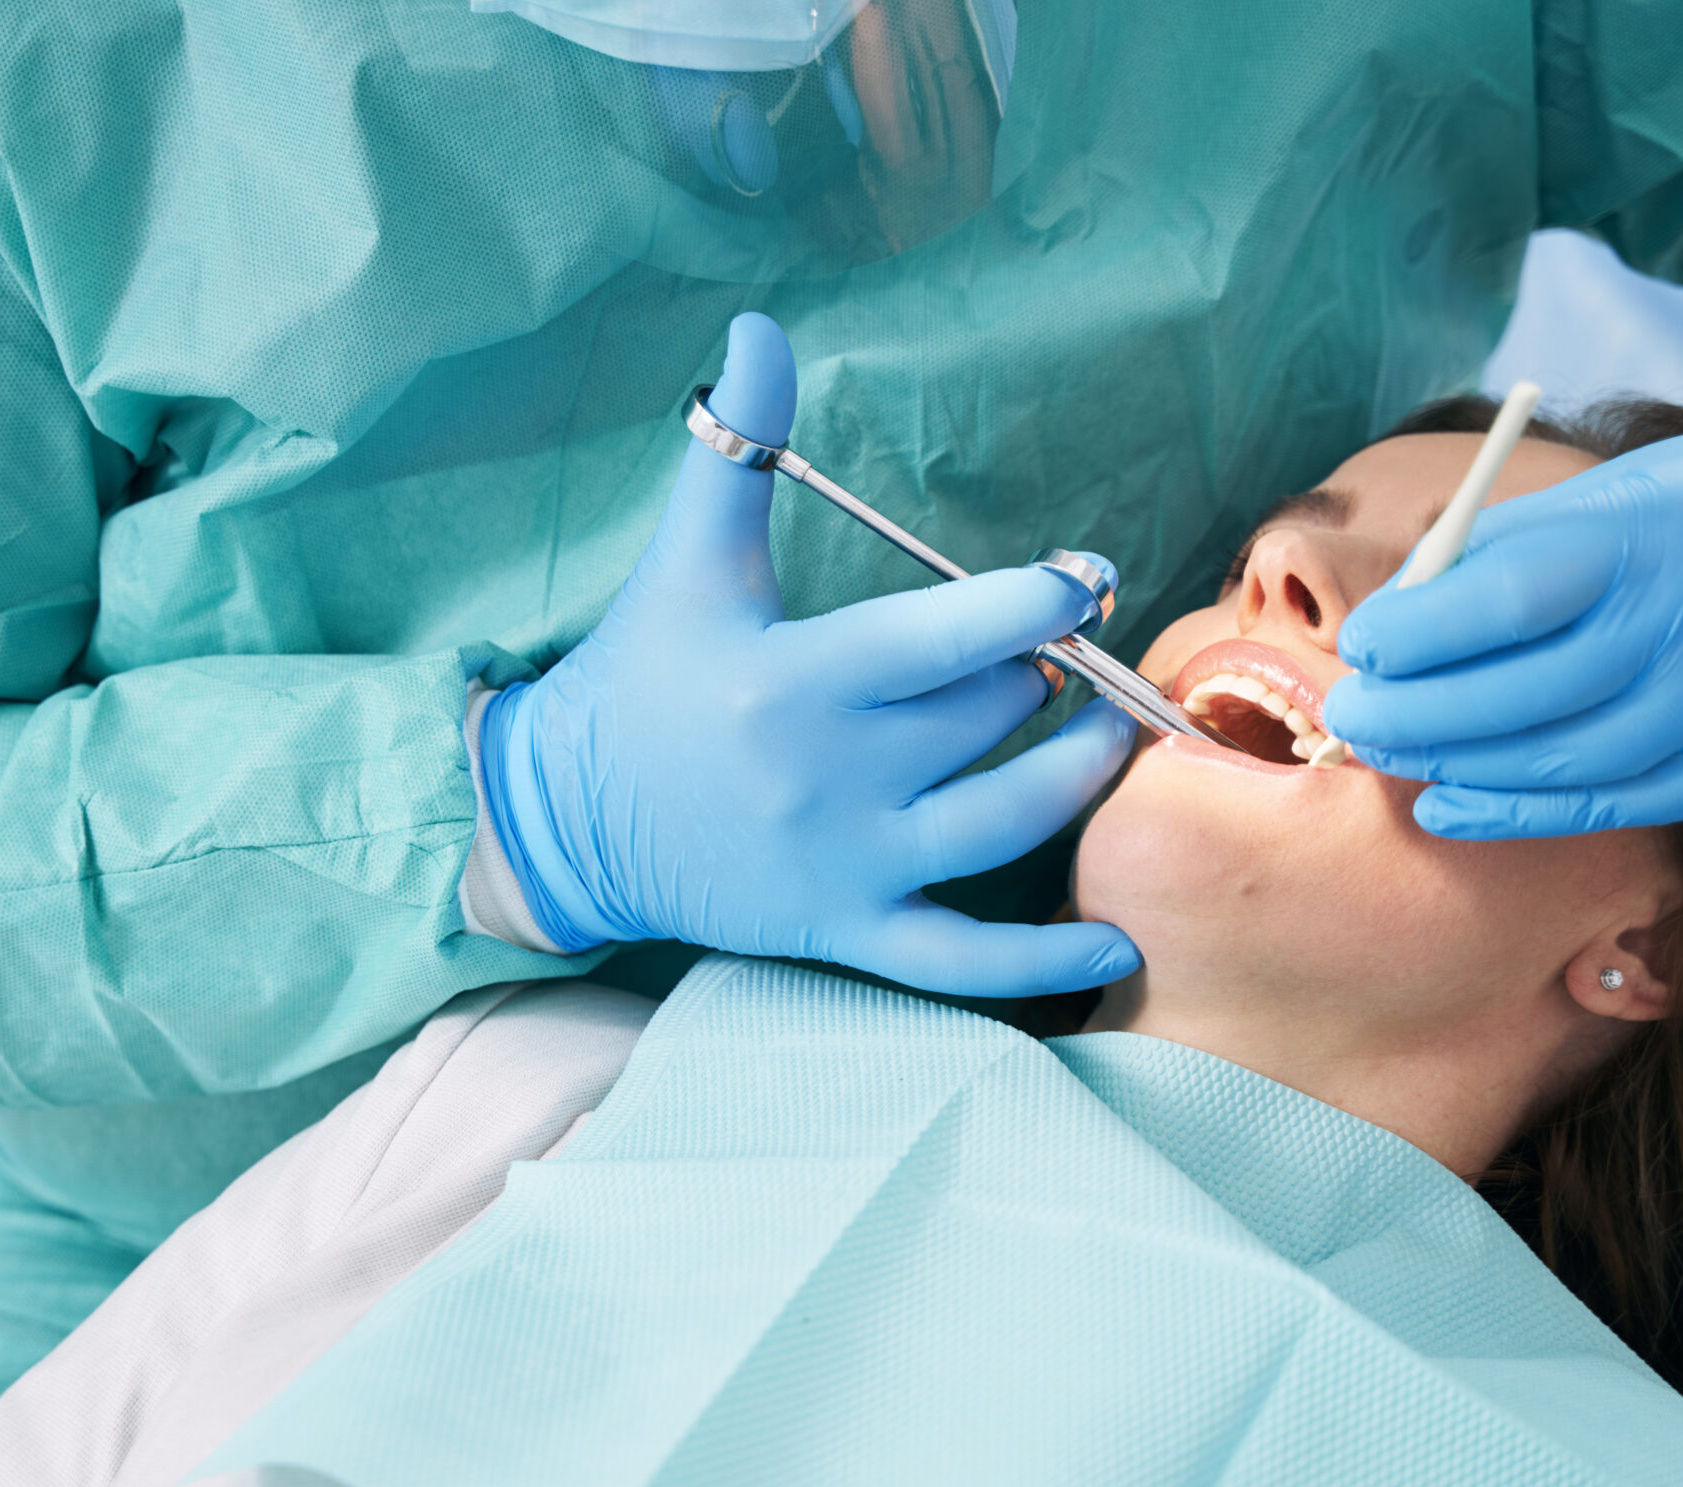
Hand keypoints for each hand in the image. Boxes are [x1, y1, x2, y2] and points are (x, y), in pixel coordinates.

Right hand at [480, 313, 1139, 996]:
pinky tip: (1116, 945)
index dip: (1040, 601)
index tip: (1084, 577)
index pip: (953, 634)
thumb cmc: (638, 678)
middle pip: (988, 716)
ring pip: (1003, 820)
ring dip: (1076, 774)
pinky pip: (962, 965)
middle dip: (1037, 676)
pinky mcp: (846, 931)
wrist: (567, 818)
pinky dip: (1043, 964)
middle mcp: (832, 776)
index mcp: (800, 677)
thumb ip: (734, 445)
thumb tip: (760, 326)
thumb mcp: (686, 561)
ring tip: (1107, 734)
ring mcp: (846, 863)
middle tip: (1053, 649)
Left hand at [1323, 390, 1682, 837]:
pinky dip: (1514, 813)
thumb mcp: (1615, 495)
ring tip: (1386, 752)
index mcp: (1654, 538)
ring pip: (1558, 763)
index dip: (1419, 633)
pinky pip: (1609, 805)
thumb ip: (1505, 554)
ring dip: (1453, 765)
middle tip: (1347, 718)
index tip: (1362, 645)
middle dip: (1414, 712)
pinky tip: (1448, 804)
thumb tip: (1394, 617)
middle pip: (1522, 694)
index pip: (1508, 599)